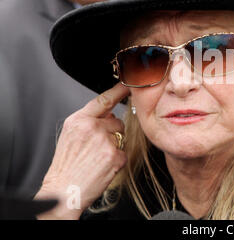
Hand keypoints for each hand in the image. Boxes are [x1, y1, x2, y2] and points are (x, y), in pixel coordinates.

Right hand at [34, 83, 129, 219]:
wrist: (63, 191)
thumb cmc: (66, 166)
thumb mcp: (70, 136)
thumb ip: (88, 121)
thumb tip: (108, 114)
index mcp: (78, 120)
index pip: (103, 100)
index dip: (118, 91)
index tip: (128, 84)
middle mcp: (91, 127)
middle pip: (116, 121)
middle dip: (112, 132)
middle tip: (97, 148)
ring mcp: (104, 141)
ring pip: (121, 137)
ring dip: (115, 146)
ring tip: (97, 158)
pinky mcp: (114, 155)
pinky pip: (124, 152)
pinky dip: (116, 160)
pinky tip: (103, 166)